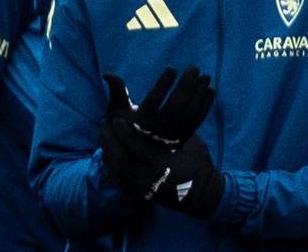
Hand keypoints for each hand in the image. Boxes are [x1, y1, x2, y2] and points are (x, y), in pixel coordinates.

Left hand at [101, 121, 223, 218]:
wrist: (203, 195)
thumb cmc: (198, 164)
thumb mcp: (191, 144)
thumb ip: (172, 131)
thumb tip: (155, 111)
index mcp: (162, 165)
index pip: (135, 148)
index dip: (123, 133)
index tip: (116, 119)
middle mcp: (149, 179)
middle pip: (120, 160)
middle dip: (109, 141)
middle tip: (105, 124)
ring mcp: (143, 190)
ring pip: (116, 171)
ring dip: (107, 151)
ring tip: (104, 136)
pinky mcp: (141, 196)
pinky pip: (119, 181)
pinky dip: (111, 167)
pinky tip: (109, 154)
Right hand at [103, 66, 214, 148]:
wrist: (133, 152)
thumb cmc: (124, 125)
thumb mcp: (116, 110)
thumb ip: (116, 91)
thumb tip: (107, 74)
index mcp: (141, 121)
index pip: (153, 101)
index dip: (164, 84)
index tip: (172, 68)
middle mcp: (157, 130)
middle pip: (176, 106)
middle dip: (187, 85)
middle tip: (194, 68)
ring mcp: (172, 136)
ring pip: (189, 114)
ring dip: (199, 94)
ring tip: (205, 77)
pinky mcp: (182, 139)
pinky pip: (196, 122)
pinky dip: (205, 107)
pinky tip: (210, 91)